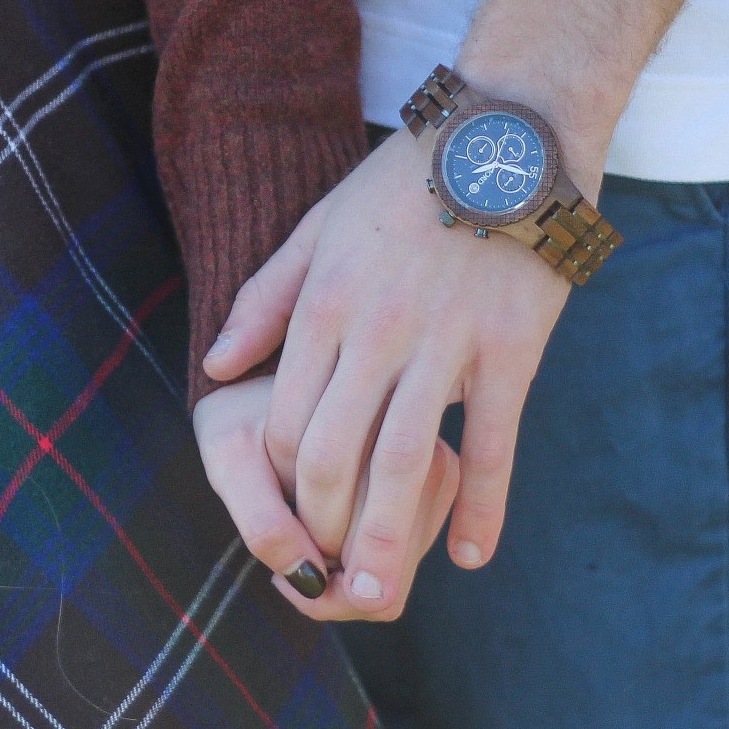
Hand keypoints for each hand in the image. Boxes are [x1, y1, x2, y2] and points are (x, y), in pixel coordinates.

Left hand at [202, 106, 593, 620]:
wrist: (506, 133)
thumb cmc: (403, 182)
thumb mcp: (316, 228)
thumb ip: (264, 302)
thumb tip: (215, 369)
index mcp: (324, 307)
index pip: (288, 424)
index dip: (285, 486)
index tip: (293, 522)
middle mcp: (377, 333)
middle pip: (336, 457)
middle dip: (326, 529)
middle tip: (328, 582)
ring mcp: (446, 346)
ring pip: (406, 463)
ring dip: (389, 538)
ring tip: (380, 595)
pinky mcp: (512, 351)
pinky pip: (494, 443)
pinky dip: (484, 505)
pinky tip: (472, 554)